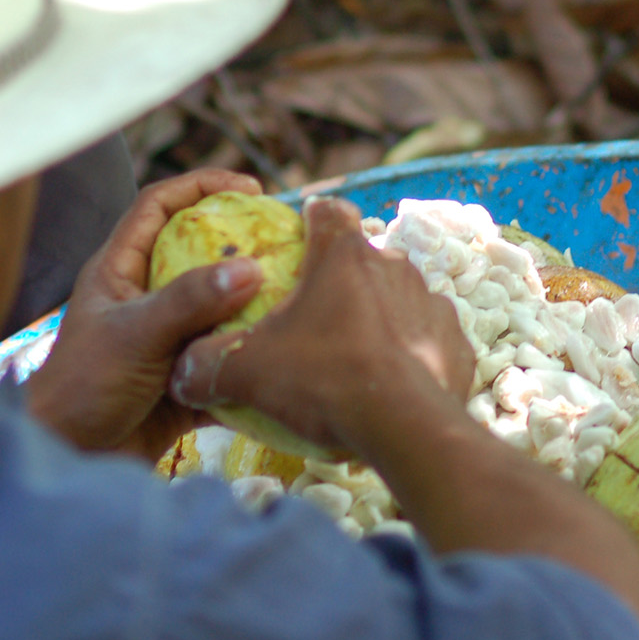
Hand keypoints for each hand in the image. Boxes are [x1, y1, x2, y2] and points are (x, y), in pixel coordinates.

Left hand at [27, 172, 266, 461]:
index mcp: (121, 272)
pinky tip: (288, 359)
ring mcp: (170, 340)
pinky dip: (257, 361)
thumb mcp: (136, 335)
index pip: (158, 207)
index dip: (202, 187)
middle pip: (200, 254)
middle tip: (290, 243)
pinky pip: (231, 361)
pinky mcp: (189, 379)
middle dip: (245, 245)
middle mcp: (147, 300)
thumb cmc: (85, 389)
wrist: (73, 459)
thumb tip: (251, 269)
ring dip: (260, 306)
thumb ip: (190, 301)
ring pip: (223, 310)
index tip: (251, 190)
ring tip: (301, 299)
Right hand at [169, 196, 476, 455]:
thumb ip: (206, 366)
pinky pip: (427, 340)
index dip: (310, 221)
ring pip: (399, 300)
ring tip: (354, 358)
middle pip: (363, 262)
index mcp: (344, 257)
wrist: (405, 426)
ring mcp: (433, 304)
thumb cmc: (322, 382)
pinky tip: (389, 384)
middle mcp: (396, 268)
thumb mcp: (245, 373)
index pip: (327, 213)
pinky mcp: (457, 343)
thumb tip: (181, 375)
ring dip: (378, 320)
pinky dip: (410, 354)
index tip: (298, 238)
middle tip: (316, 321)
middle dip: (341, 283)